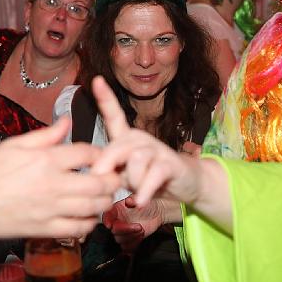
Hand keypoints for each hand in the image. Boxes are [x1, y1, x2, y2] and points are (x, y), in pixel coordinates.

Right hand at [0, 117, 120, 238]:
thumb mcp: (14, 145)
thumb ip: (45, 135)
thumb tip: (67, 121)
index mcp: (45, 160)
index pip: (88, 153)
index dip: (101, 154)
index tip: (103, 156)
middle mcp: (52, 185)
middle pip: (99, 183)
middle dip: (113, 180)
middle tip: (114, 178)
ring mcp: (50, 210)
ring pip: (93, 207)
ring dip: (105, 202)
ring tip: (105, 197)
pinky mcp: (44, 229)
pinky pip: (77, 229)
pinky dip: (89, 224)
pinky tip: (89, 217)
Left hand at [90, 76, 202, 207]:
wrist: (186, 183)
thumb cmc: (149, 178)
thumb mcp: (125, 174)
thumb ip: (110, 171)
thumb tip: (94, 174)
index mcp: (127, 139)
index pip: (115, 116)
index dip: (105, 98)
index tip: (96, 80)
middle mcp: (142, 139)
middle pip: (118, 145)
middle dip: (107, 164)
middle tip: (101, 181)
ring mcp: (158, 150)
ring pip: (135, 160)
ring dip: (132, 181)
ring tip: (134, 193)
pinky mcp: (171, 164)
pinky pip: (153, 175)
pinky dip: (144, 190)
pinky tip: (140, 201)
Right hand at [103, 196, 164, 252]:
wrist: (158, 212)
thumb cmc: (149, 203)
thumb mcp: (141, 198)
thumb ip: (133, 199)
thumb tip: (128, 201)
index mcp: (117, 210)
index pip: (107, 216)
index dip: (107, 220)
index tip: (110, 224)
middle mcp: (118, 221)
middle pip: (114, 231)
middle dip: (127, 230)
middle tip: (139, 226)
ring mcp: (123, 231)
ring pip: (120, 240)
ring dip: (132, 237)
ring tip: (141, 230)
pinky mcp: (129, 240)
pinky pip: (127, 247)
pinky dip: (134, 244)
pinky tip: (141, 236)